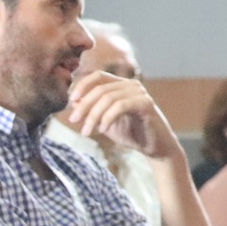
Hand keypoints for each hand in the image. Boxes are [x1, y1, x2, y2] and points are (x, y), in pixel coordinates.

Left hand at [63, 72, 179, 159]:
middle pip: (100, 88)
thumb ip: (92, 111)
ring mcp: (140, 93)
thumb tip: (73, 102)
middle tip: (74, 120)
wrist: (156, 149)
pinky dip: (107, 118)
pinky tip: (102, 130)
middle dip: (84, 105)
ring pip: (108, 98)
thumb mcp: (105, 122)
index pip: (98, 76)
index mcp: (121, 85)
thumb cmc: (131, 134)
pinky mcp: (145, 104)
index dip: (82, 85)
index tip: (71, 101)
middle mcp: (131, 85)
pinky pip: (120, 106)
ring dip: (93, 115)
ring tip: (86, 131)